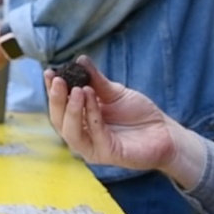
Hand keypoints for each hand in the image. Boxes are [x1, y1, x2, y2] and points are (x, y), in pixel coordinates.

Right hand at [44, 58, 184, 172]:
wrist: (165, 132)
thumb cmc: (138, 114)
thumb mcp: (115, 93)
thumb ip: (97, 81)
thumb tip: (80, 60)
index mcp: (80, 120)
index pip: (60, 105)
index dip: (52, 90)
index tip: (49, 72)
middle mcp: (82, 135)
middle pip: (60, 120)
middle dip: (57, 99)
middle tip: (59, 80)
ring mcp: (93, 147)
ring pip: (71, 132)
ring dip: (71, 110)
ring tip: (76, 90)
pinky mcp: (107, 154)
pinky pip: (96, 135)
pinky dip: (92, 115)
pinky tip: (91, 98)